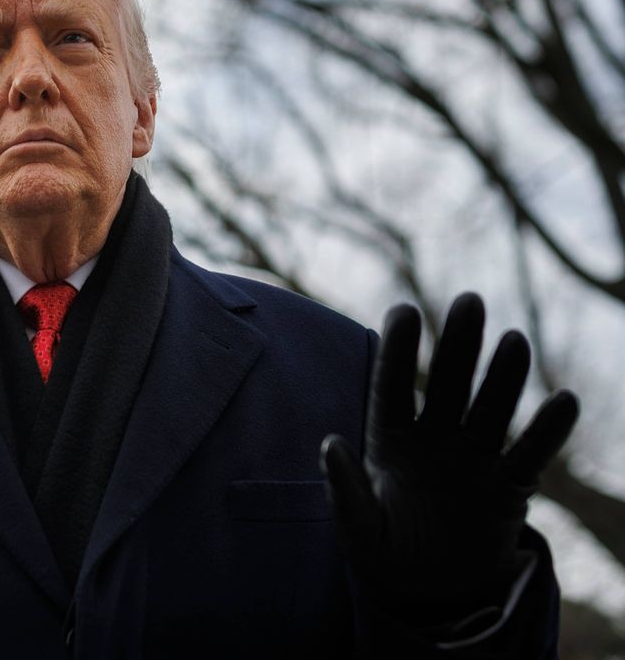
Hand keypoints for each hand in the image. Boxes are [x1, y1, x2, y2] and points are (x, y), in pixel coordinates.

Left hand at [320, 293, 578, 622]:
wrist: (427, 593)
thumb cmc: (382, 552)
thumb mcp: (357, 527)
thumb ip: (345, 489)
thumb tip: (331, 444)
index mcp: (389, 440)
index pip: (393, 387)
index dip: (400, 351)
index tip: (405, 311)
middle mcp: (434, 440)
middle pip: (448, 384)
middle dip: (459, 345)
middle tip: (469, 301)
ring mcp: (472, 460)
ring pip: (491, 410)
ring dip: (503, 377)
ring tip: (513, 340)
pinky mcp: (507, 489)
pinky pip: (530, 455)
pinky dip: (548, 432)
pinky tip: (564, 401)